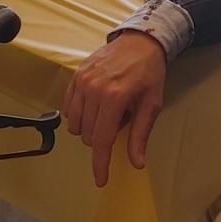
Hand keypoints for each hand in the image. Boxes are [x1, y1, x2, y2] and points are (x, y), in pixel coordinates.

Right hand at [64, 31, 168, 186]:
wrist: (140, 41)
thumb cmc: (149, 73)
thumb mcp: (152, 104)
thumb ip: (140, 134)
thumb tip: (137, 162)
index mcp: (115, 98)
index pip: (102, 140)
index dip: (100, 164)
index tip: (100, 180)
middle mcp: (94, 90)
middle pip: (89, 135)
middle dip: (103, 138)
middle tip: (121, 119)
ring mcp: (82, 82)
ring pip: (76, 125)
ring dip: (91, 127)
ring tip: (109, 110)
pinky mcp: (75, 76)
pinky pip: (68, 109)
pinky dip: (79, 115)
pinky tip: (95, 106)